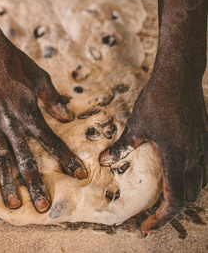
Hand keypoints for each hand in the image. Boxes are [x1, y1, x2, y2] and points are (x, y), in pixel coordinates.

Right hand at [0, 35, 87, 212]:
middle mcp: (10, 122)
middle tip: (42, 206)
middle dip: (35, 183)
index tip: (79, 174)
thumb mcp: (40, 77)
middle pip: (25, 157)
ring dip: (6, 182)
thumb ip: (52, 100)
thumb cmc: (15, 62)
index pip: (51, 140)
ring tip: (12, 203)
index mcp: (29, 112)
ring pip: (0, 157)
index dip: (66, 158)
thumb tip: (67, 118)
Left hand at [99, 69, 206, 232]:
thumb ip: (122, 147)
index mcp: (176, 157)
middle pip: (190, 197)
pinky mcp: (205, 139)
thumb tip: (105, 161)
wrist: (179, 78)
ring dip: (183, 194)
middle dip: (171, 210)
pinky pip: (203, 169)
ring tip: (164, 198)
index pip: (175, 200)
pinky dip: (192, 179)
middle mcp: (194, 157)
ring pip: (200, 184)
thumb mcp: (135, 126)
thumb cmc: (156, 100)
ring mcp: (203, 148)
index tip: (146, 226)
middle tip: (152, 214)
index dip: (162, 218)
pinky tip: (177, 174)